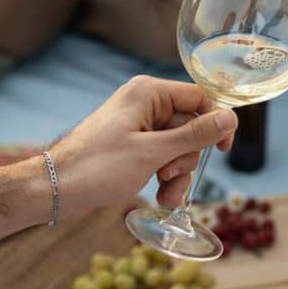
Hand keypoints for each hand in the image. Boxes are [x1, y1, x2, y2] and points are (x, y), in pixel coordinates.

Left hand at [46, 76, 237, 217]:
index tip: (222, 150)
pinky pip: (164, 157)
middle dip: (186, 158)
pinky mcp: (134, 146)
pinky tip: (160, 196)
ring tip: (164, 195)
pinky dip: (166, 177)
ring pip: (180, 147)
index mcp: (149, 93)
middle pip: (191, 127)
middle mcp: (146, 104)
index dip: (215, 123)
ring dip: (178, 173)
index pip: (199, 98)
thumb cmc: (98, 166)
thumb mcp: (153, 152)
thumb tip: (231, 118)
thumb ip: (194, 135)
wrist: (56, 189)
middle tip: (167, 174)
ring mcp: (140, 126)